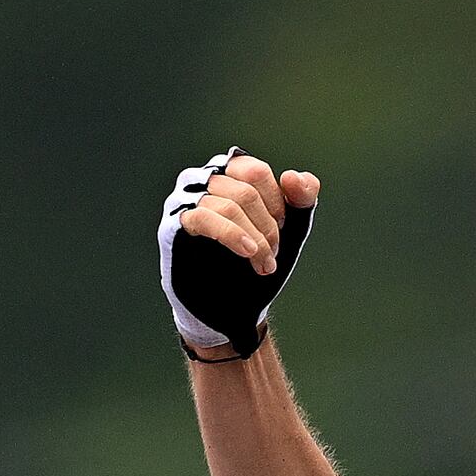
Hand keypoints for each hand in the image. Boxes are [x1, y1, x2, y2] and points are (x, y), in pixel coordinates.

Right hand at [161, 148, 319, 361]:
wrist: (232, 304)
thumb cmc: (255, 259)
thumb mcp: (290, 228)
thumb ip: (302, 198)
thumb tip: (294, 176)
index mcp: (228, 173)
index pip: (255, 171)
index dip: (277, 204)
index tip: (284, 230)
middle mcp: (202, 179)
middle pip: (245, 190)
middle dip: (268, 228)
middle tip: (273, 255)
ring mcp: (184, 200)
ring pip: (228, 205)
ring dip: (256, 239)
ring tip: (264, 264)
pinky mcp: (173, 226)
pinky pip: (203, 217)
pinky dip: (231, 234)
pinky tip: (247, 251)